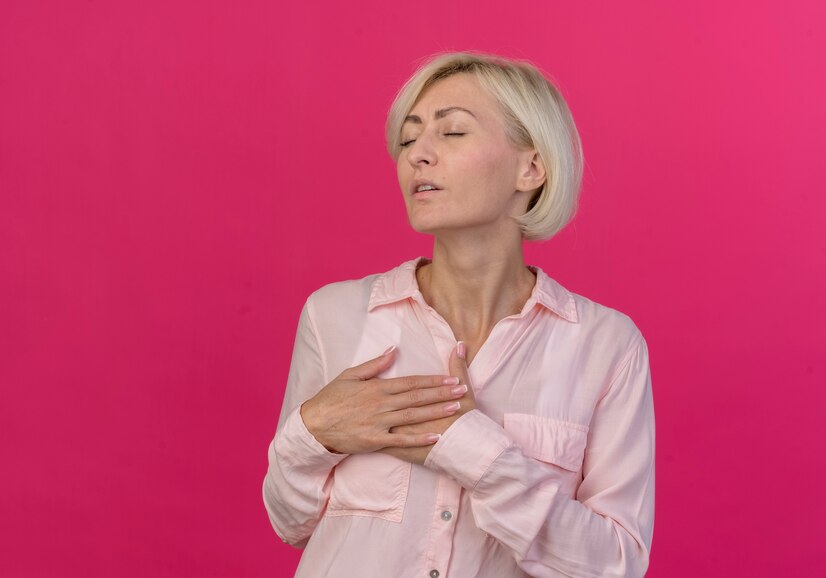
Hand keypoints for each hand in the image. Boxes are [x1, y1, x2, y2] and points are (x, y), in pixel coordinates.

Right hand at [300, 345, 467, 453]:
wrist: (314, 424)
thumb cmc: (331, 398)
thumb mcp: (350, 375)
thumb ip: (374, 364)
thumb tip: (393, 350)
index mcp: (377, 387)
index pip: (411, 382)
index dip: (433, 380)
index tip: (451, 378)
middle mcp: (381, 404)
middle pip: (417, 398)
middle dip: (441, 393)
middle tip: (462, 390)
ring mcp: (379, 423)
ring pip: (413, 417)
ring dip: (435, 412)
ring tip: (455, 408)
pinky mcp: (374, 440)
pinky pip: (401, 441)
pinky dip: (418, 439)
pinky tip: (435, 437)